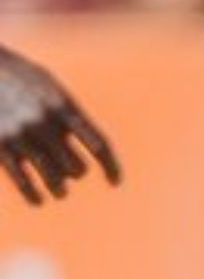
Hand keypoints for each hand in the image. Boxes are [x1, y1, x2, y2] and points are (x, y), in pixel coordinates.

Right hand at [0, 45, 121, 205]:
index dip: (111, 166)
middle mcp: (46, 123)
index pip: (98, 144)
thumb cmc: (20, 77)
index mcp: (64, 106)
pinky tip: (38, 200)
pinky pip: (22, 180)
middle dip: (77, 172)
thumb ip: (66, 114)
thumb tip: (82, 142)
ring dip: (58, 188)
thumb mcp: (49, 87)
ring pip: (51, 177)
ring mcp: (21, 136)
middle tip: (76, 173)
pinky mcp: (0, 147)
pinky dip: (33, 194)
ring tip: (60, 193)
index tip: (116, 182)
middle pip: (74, 165)